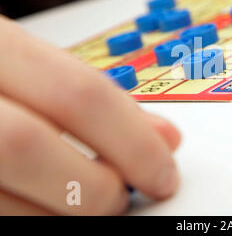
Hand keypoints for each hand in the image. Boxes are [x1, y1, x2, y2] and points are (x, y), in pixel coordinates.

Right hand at [0, 16, 180, 214]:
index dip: (133, 142)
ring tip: (85, 206)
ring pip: (0, 200)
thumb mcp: (28, 64)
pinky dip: (31, 220)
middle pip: (29, 146)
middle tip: (123, 196)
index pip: (77, 93)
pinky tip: (47, 210)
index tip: (164, 173)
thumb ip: (89, 99)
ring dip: (63, 215)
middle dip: (95, 186)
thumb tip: (164, 139)